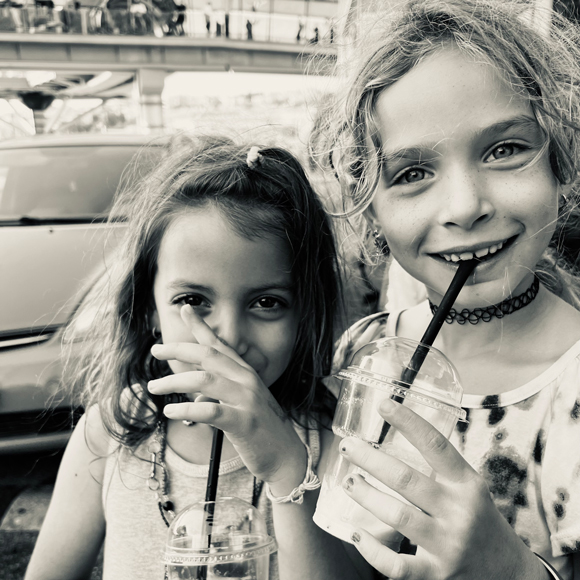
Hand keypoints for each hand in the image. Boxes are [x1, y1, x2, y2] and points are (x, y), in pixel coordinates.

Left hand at [148, 305, 305, 492]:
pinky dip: (187, 408)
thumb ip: (218, 395)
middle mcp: (247, 380)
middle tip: (155, 350)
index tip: (185, 309)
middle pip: (208, 355)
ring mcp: (247, 400)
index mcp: (246, 373)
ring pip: (205, 380)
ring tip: (152, 387)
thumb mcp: (240, 406)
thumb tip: (195, 396)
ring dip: (174, 381)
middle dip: (179, 349)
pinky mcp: (244, 422)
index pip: (220, 344)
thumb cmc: (260, 431)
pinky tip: (170, 410)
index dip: (202, 326)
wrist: (285, 457)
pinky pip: (211, 411)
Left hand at [339, 399, 547, 579]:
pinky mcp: (437, 575)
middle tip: (347, 446)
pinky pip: (397, 565)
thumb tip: (398, 437)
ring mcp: (448, 545)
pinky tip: (357, 534)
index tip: (384, 404)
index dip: (409, 422)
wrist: (512, 576)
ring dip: (367, 497)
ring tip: (349, 482)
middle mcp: (459, 512)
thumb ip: (441, 470)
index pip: (436, 445)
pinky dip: (372, 550)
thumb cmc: (481, 523)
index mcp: (467, 484)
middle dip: (371, 459)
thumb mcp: (470, 490)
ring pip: (398, 516)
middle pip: (406, 479)